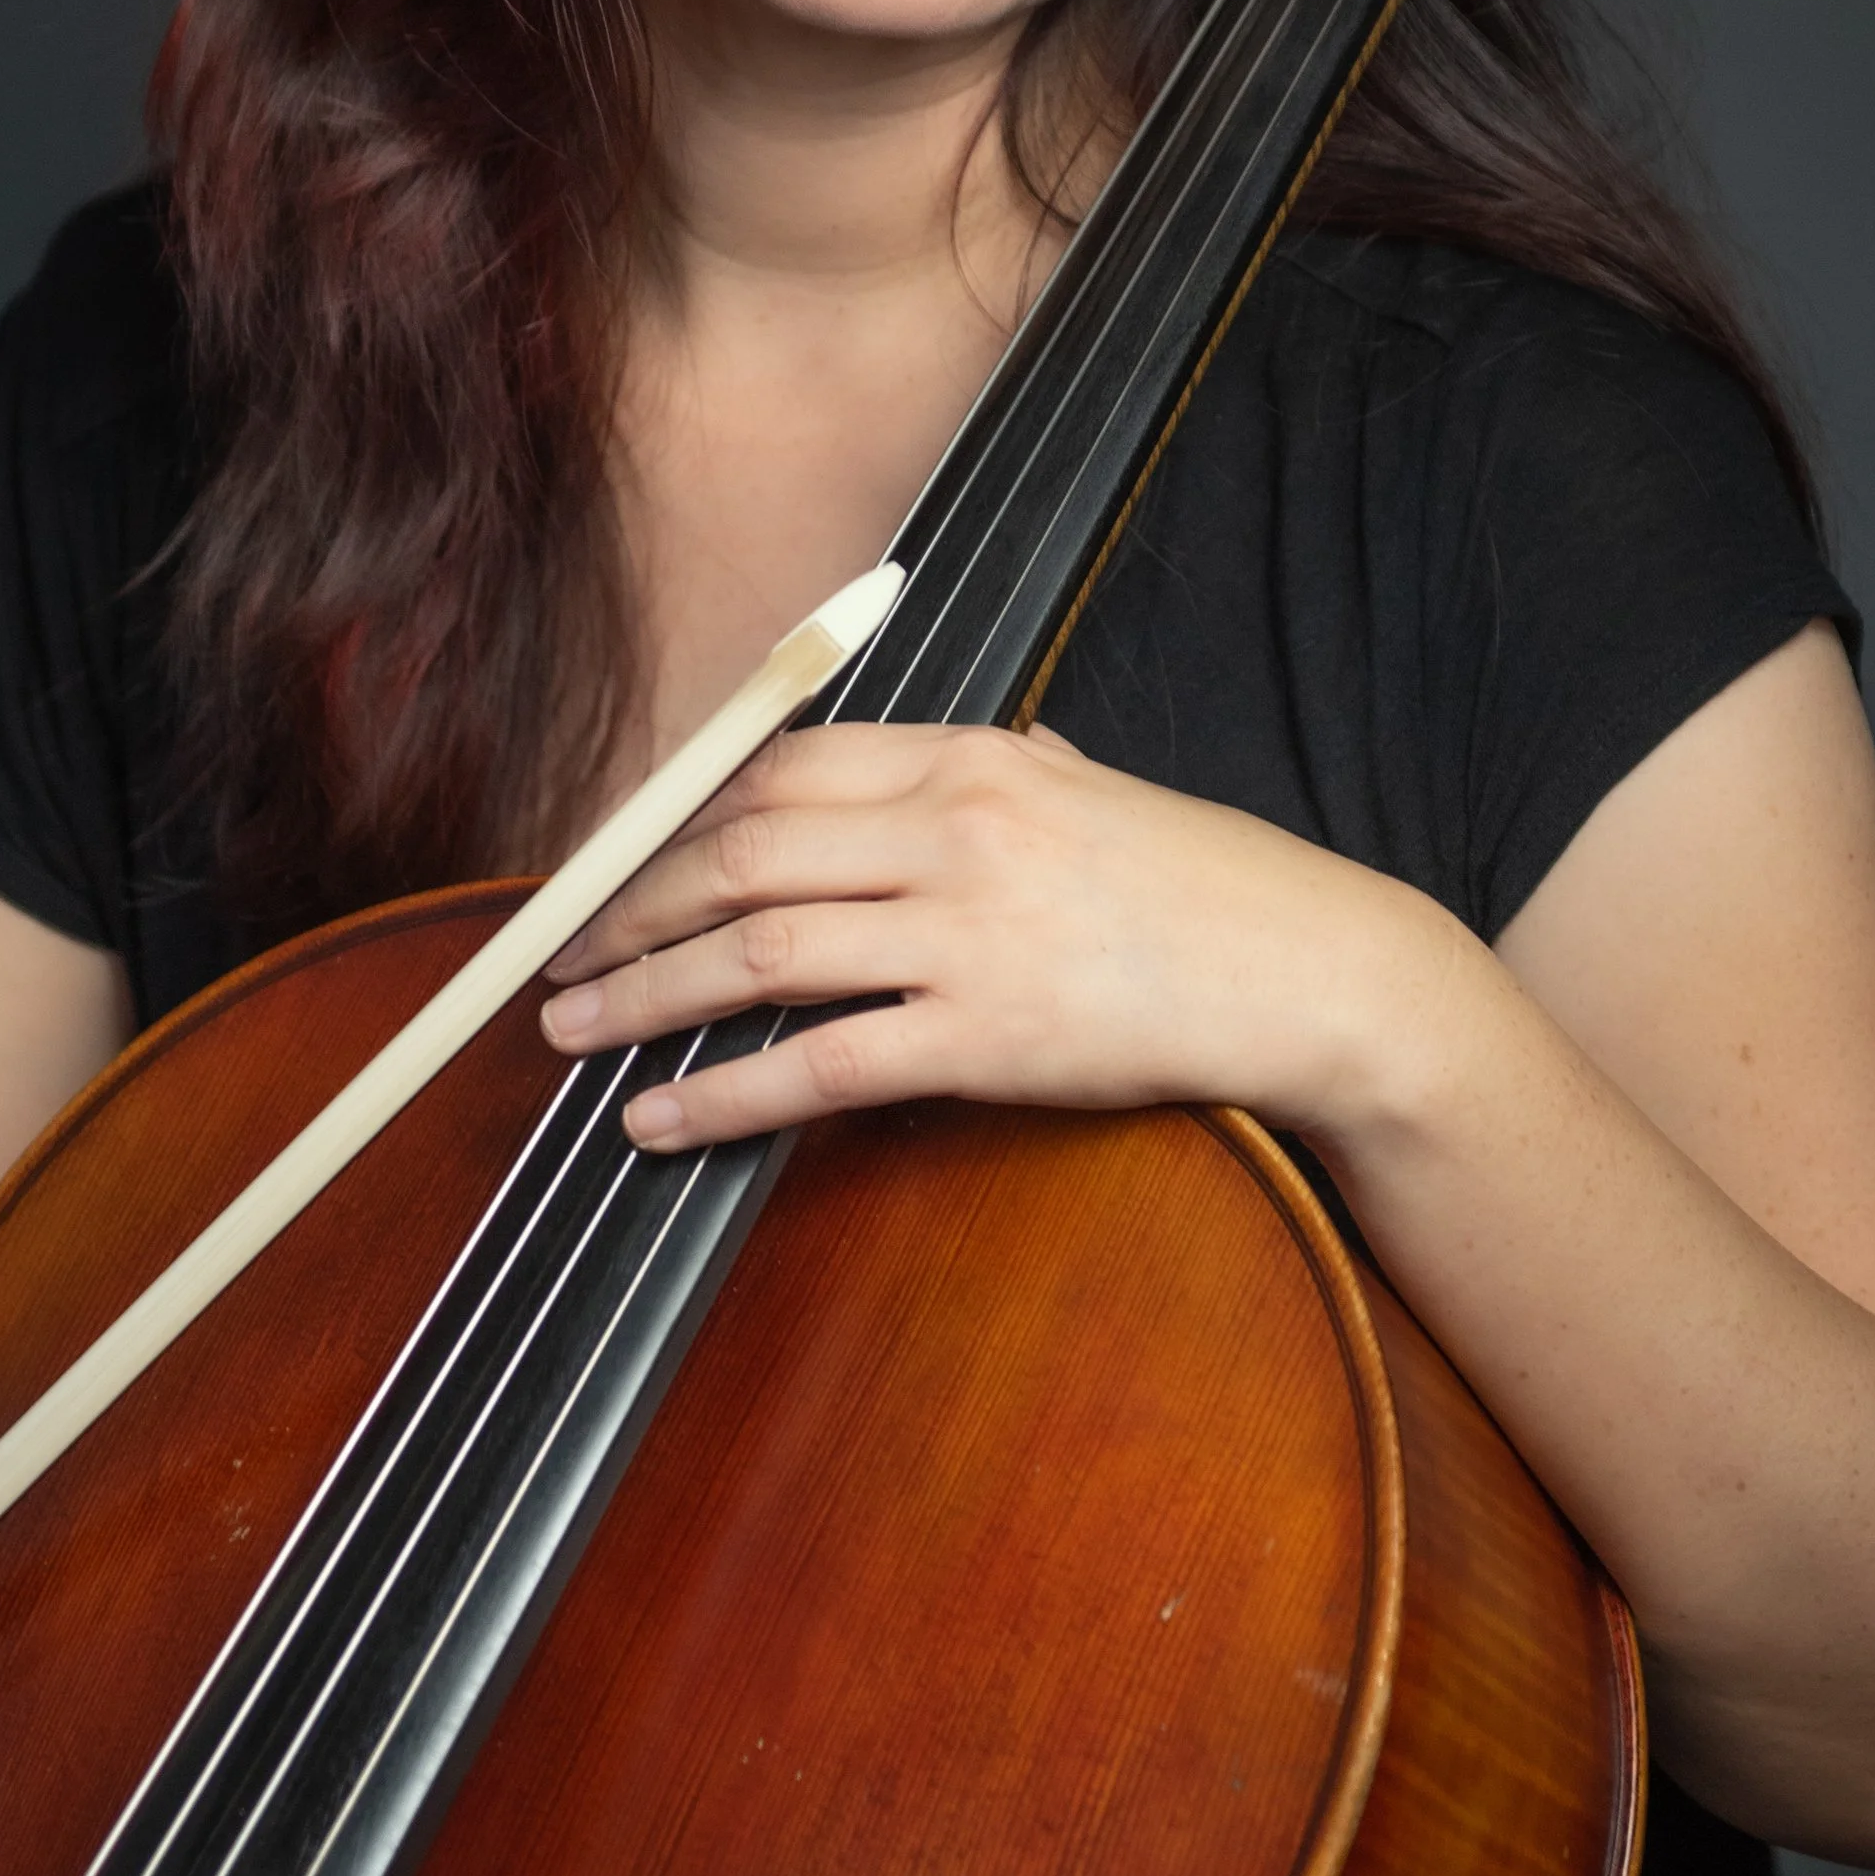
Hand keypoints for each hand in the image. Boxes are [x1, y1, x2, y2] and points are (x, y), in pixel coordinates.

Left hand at [536, 721, 1468, 1153]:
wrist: (1313, 972)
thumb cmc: (1206, 888)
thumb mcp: (1091, 787)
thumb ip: (996, 772)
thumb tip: (924, 767)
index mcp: (974, 757)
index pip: (782, 765)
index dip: (676, 814)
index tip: (616, 856)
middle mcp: (958, 829)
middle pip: (743, 852)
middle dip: (631, 905)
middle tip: (561, 952)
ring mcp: (970, 934)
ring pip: (758, 953)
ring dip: (645, 993)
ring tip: (574, 1030)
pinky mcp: (990, 1039)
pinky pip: (821, 1066)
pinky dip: (722, 1096)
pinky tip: (662, 1118)